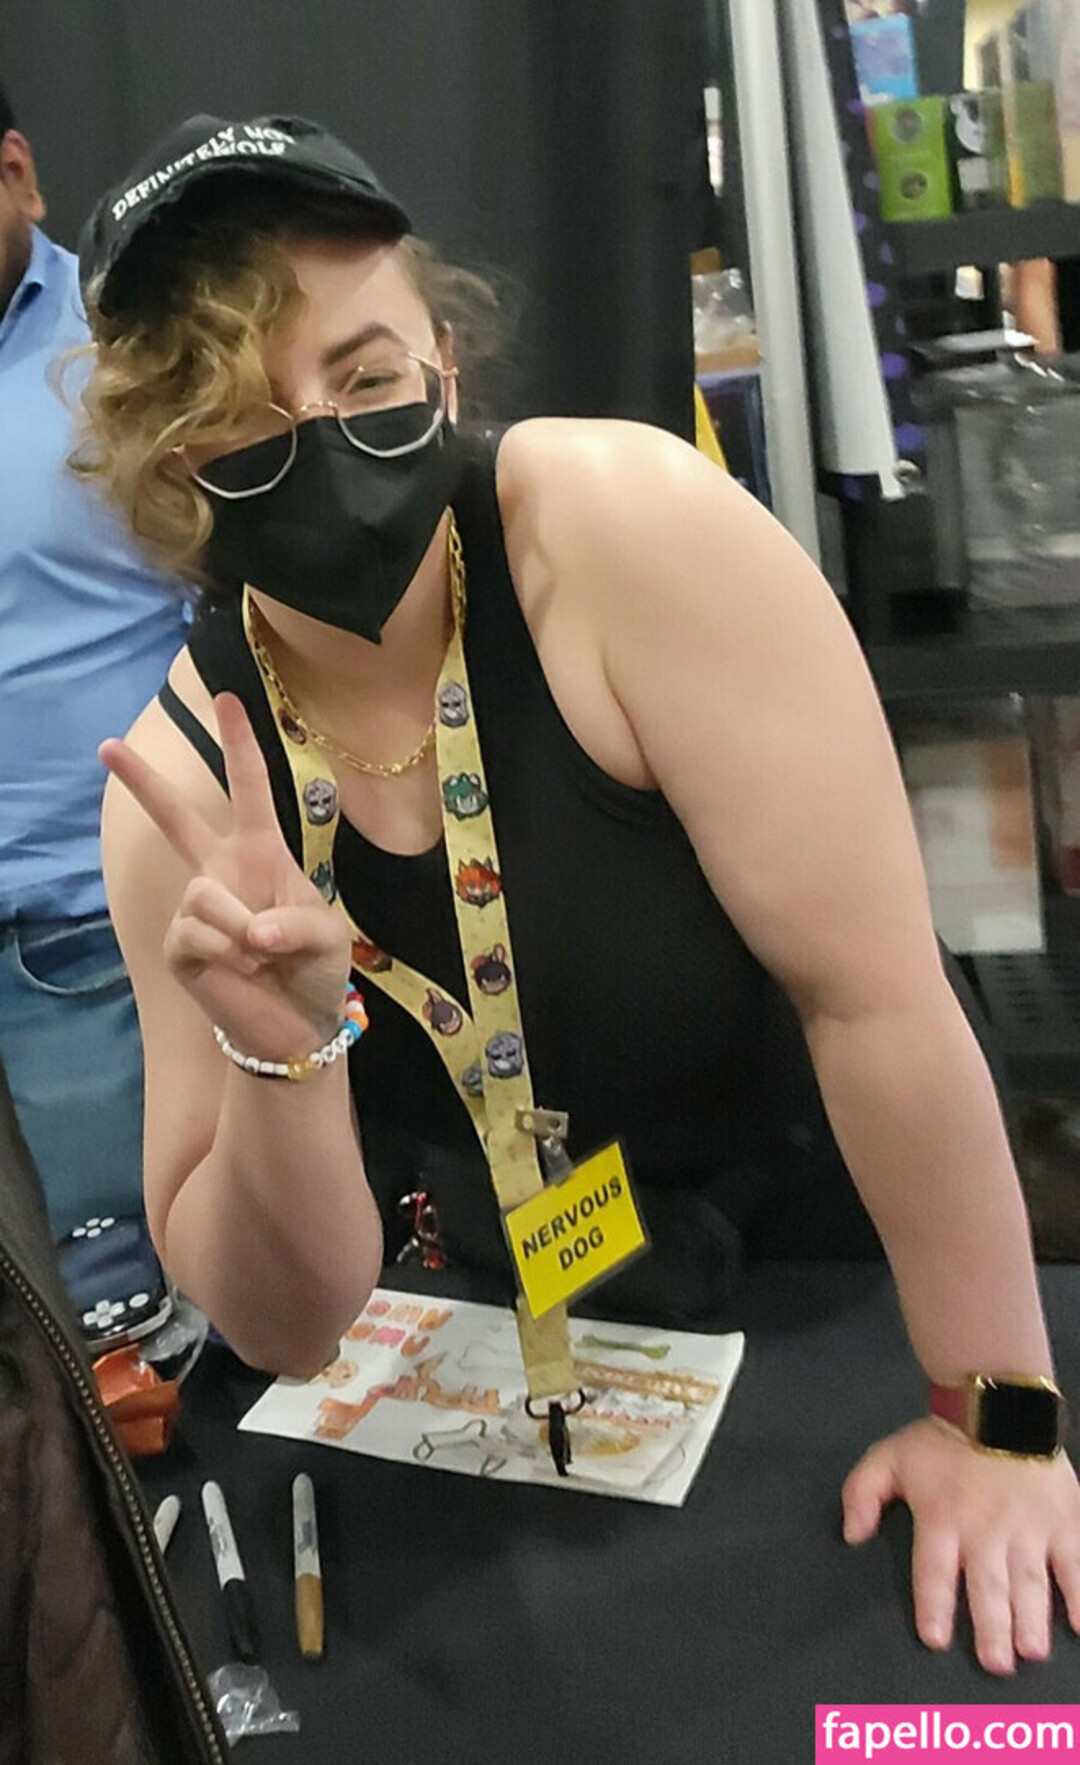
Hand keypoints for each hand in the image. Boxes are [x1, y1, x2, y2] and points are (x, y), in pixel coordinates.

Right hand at [100, 692, 350, 1062]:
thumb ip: (299, 924)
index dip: (240, 744)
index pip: (250, 789)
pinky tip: (240, 970)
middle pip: (176, 818)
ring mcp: (195, 907)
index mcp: (261, 853)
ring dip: (243, 929)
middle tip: (106, 746)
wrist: (297, 1023)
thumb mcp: (328, 936)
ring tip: (261, 956)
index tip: (226, 699)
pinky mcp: (179, 944)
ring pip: (206, 894)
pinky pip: (196, 931)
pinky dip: (229, 953)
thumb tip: (252, 932)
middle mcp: (221, 871)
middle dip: (142, 783)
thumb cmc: (315, 969)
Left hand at [842, 1418, 1079, 1673]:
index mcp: (942, 1517)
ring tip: (1031, 1651)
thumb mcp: (889, 1457)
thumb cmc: (941, 1440)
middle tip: (995, 1664)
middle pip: (987, 1585)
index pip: (933, 1570)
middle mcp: (985, 1528)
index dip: (934, 1605)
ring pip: (1030, 1580)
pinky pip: (1075, 1563)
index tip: (936, 1640)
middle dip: (991, 1627)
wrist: (996, 1403)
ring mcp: (1029, 1526)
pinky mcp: (1064, 1520)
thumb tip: (851, 1537)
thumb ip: (862, 1493)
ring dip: (1031, 1618)